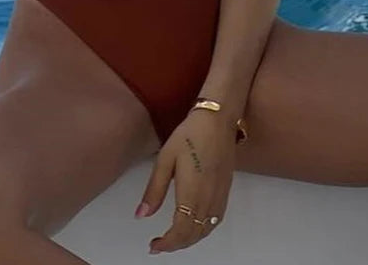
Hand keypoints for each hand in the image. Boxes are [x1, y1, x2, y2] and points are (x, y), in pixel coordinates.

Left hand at [136, 112, 235, 253]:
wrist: (218, 119)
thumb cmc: (190, 134)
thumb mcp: (165, 158)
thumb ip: (154, 190)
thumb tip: (141, 215)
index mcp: (192, 193)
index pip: (180, 231)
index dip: (166, 245)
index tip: (153, 246)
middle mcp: (208, 199)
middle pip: (194, 235)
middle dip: (176, 245)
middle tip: (159, 244)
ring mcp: (220, 196)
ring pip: (206, 230)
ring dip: (190, 239)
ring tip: (173, 238)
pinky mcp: (226, 190)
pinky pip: (216, 220)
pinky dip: (204, 230)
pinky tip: (195, 225)